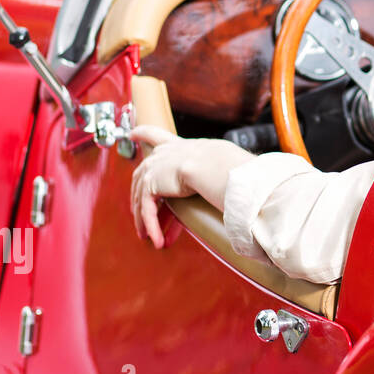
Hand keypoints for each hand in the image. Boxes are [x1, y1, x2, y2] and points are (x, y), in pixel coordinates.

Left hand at [129, 125, 255, 247]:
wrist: (216, 165)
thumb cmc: (223, 162)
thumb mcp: (216, 159)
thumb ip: (216, 168)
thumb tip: (240, 175)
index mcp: (177, 146)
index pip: (156, 135)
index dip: (143, 133)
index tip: (133, 133)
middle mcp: (161, 155)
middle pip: (142, 174)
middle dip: (139, 196)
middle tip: (138, 215)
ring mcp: (153, 169)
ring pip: (142, 198)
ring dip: (144, 219)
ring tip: (149, 235)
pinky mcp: (150, 186)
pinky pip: (147, 210)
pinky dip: (151, 226)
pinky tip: (156, 239)